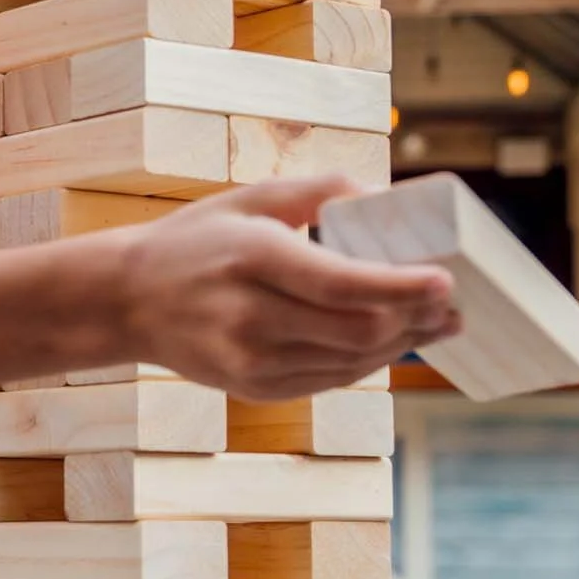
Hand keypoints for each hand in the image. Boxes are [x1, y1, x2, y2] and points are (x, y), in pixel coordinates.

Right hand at [121, 176, 459, 401]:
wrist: (128, 300)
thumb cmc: (196, 240)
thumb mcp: (249, 198)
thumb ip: (318, 191)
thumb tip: (385, 200)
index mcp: (252, 258)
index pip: (343, 285)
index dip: (402, 289)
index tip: (446, 282)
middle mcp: (249, 316)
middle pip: (358, 331)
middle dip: (415, 319)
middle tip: (450, 302)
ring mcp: (250, 360)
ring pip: (351, 363)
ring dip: (400, 344)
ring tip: (435, 323)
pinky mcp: (254, 387)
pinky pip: (330, 380)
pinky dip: (366, 360)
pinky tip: (387, 340)